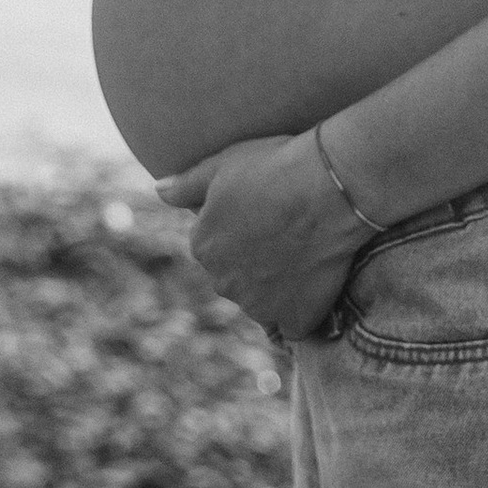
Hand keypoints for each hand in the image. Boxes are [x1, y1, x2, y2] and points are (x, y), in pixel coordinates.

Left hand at [155, 129, 363, 339]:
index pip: (214, 245)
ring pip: (261, 301)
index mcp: (203, 246)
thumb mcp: (223, 163)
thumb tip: (159, 191)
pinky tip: (315, 286)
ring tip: (305, 254)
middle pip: (236, 276)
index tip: (265, 212)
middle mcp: (223, 282)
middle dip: (254, 261)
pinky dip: (300, 312)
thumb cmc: (276, 168)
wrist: (329, 189)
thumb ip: (186, 184)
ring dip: (276, 287)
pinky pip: (292, 325)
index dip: (241, 228)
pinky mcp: (294, 318)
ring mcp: (259, 305)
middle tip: (287, 232)